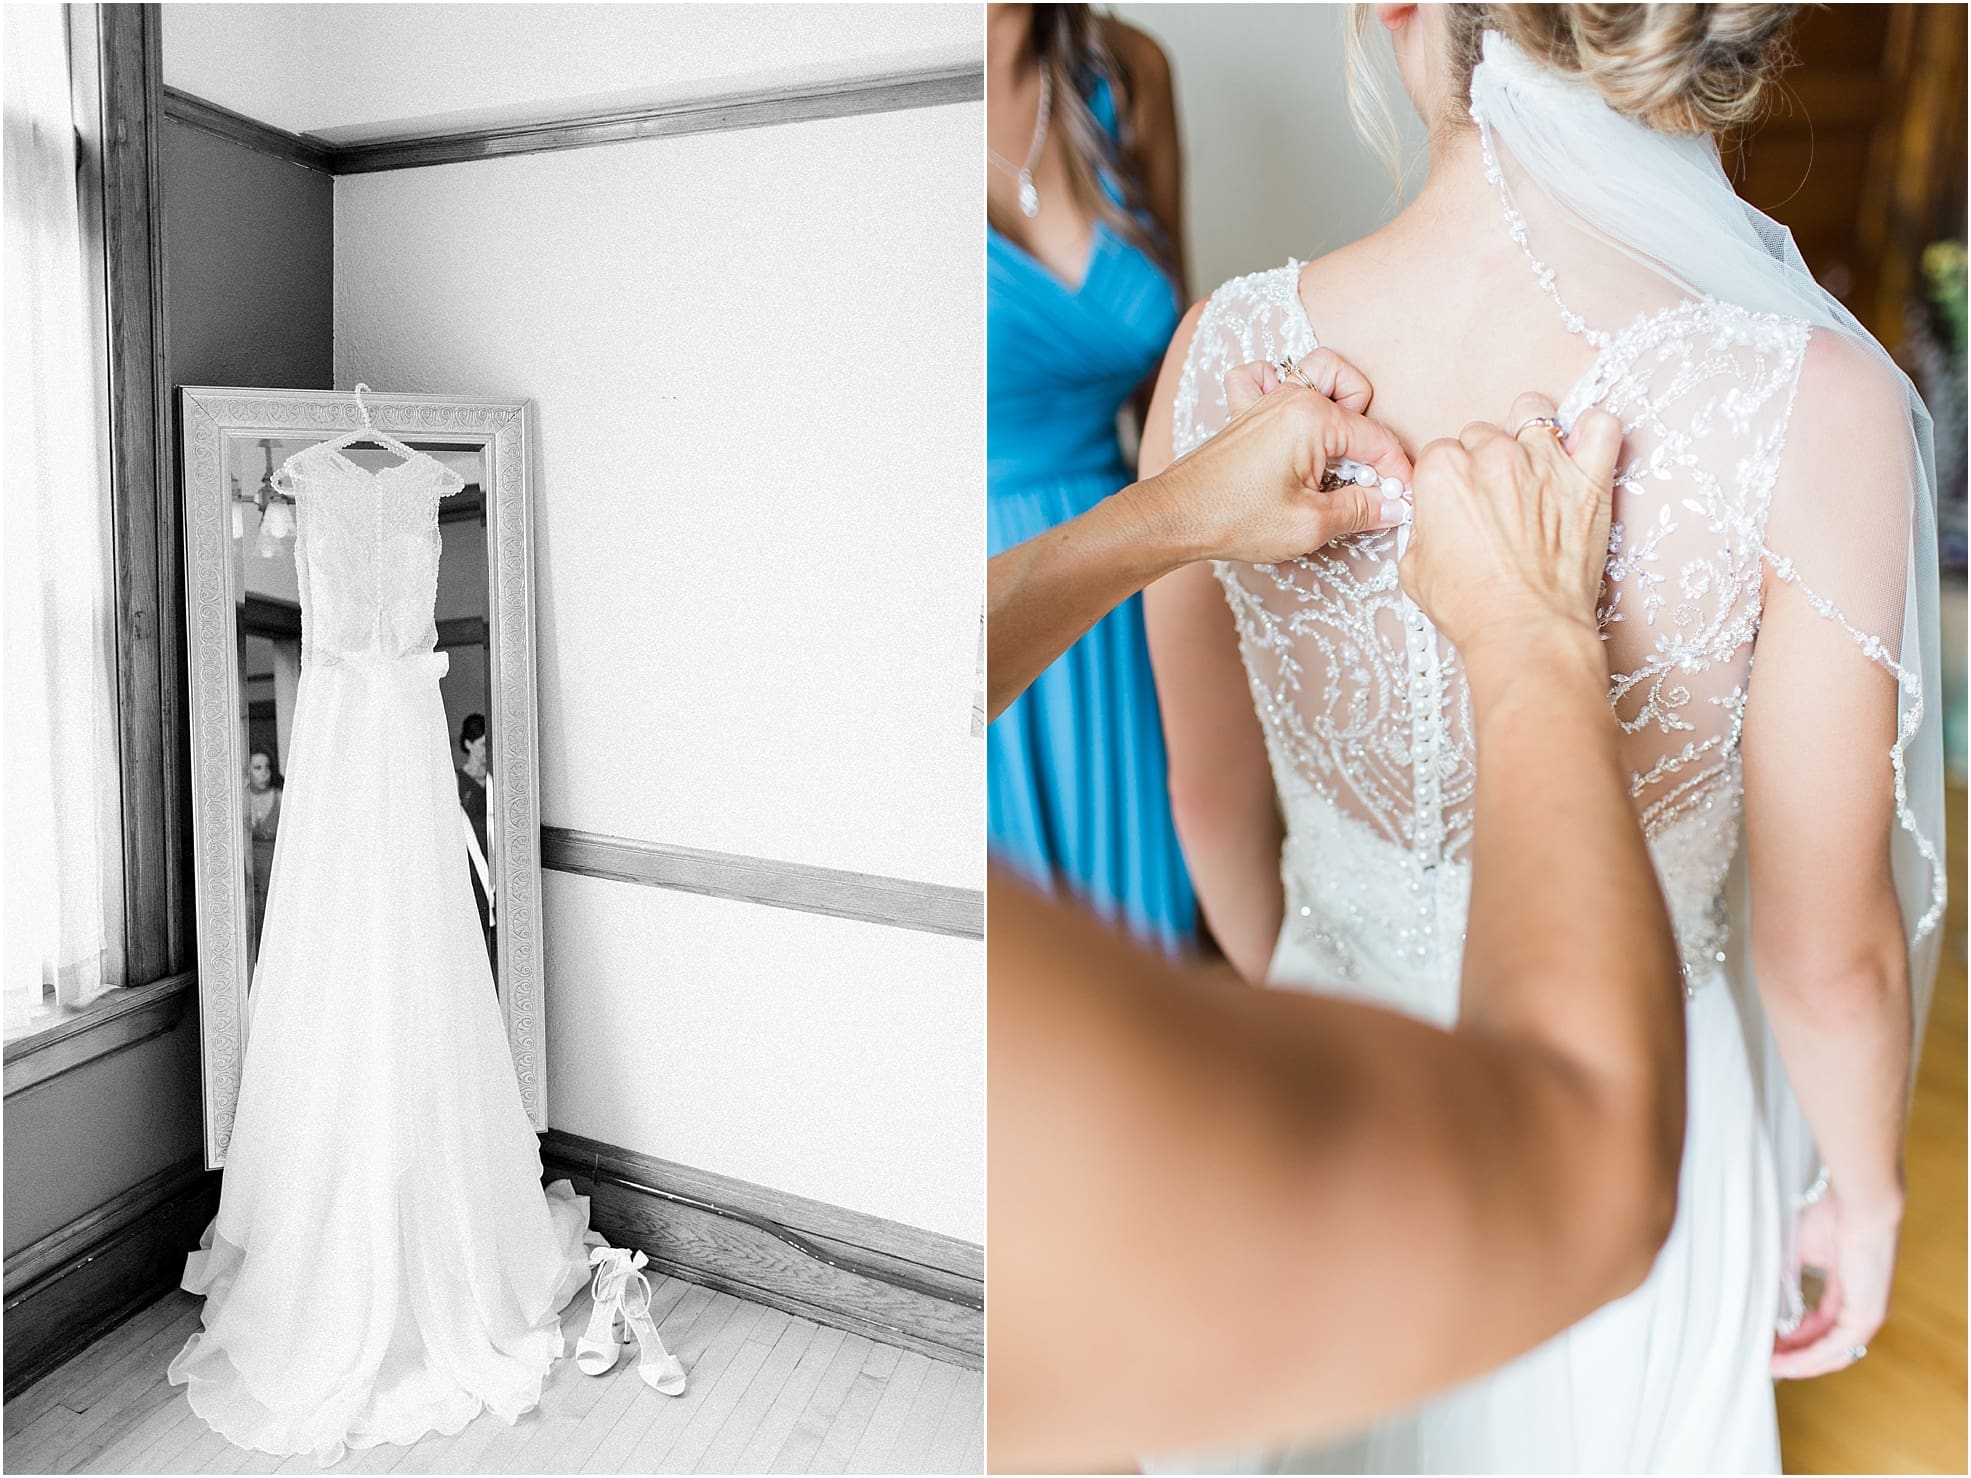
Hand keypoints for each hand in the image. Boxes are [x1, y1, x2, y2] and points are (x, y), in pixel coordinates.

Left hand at [1136, 351, 1412, 565]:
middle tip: (1364, 485)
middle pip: (1357, 400)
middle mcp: (1292, 396)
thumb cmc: (1234, 520)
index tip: (1405, 501)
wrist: (1174, 517)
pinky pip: (1266, 375)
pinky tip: (1286, 418)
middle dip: (1371, 443)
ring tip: (1338, 445)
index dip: (1398, 475)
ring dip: (1341, 398)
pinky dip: (1280, 384)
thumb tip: (1393, 506)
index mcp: (1313, 418)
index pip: (1378, 440)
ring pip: (1321, 372)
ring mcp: (1266, 398)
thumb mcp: (1309, 525)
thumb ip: (1360, 510)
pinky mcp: (1245, 410)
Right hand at [1398, 392, 1622, 659]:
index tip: (1460, 503)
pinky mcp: (1589, 478)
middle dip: (1485, 461)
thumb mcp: (1414, 568)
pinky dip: (1593, 431)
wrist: (1525, 630)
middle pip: (1483, 433)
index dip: (1449, 481)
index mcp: (1444, 472)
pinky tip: (1582, 449)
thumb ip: (1421, 526)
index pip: (1442, 452)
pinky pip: (1601, 426)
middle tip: (1494, 500)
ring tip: (1533, 466)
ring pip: (1534, 413)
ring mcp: (1545, 462)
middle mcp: (1493, 457)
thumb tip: (1435, 518)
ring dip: (1529, 434)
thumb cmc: (1471, 606)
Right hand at [1771, 1184, 1903, 1378]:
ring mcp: (1867, 1315)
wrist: (1857, 1203)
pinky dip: (1809, 1358)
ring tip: (1769, 1367)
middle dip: (1793, 1356)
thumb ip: (1781, 1275)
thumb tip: (1754, 1293)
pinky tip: (1786, 1362)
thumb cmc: (1831, 1216)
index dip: (1794, 1337)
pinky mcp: (1866, 1316)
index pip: (1821, 1325)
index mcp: (1849, 1292)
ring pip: (1831, 1354)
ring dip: (1799, 1364)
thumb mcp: (1796, 1251)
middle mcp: (1861, 1308)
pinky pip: (1835, 1348)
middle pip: (1826, 1345)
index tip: (1766, 1341)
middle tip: (1762, 1360)